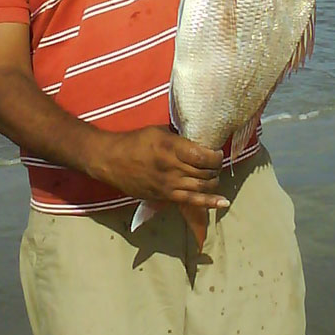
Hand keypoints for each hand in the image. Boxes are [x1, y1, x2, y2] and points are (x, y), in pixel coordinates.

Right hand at [91, 125, 227, 208]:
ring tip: (213, 176)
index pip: (203, 156)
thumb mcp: (158, 131)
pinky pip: (192, 201)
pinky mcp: (165, 197)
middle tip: (215, 164)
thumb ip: (179, 138)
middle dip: (216, 168)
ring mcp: (169, 184)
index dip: (215, 156)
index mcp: (170, 147)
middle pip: (205, 172)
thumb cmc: (135, 141)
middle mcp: (172, 167)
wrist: (111, 160)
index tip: (217, 153)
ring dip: (213, 182)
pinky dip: (210, 202)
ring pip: (202, 187)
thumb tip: (199, 142)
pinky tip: (223, 202)